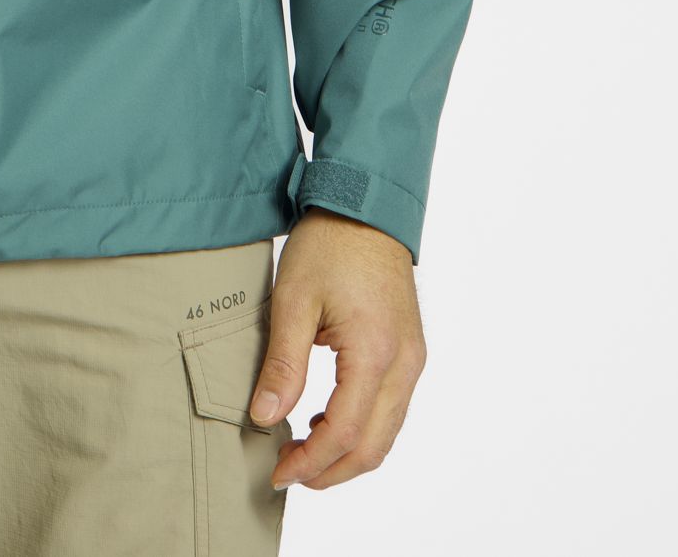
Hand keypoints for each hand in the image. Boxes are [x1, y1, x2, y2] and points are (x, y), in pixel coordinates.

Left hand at [248, 206, 426, 490]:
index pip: (345, 434)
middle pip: (373, 447)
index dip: (310, 462)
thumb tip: (264, 417)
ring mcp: (413, 360)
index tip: (278, 472)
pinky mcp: (410, 352)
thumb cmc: (328, 245)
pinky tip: (326, 419)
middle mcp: (404, 364)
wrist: (365, 206)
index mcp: (375, 353)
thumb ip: (282, 364)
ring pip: (387, 434)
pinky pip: (392, 410)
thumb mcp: (292, 299)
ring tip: (301, 448)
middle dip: (329, 470)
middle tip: (287, 470)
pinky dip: (362, 429)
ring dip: (346, 453)